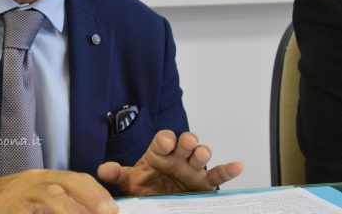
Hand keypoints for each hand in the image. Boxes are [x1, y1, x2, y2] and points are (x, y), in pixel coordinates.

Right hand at [0, 169, 118, 213]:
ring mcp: (18, 195)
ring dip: (69, 210)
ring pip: (48, 197)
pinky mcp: (5, 207)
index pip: (75, 179)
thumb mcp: (35, 196)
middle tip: (107, 213)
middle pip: (65, 184)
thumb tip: (90, 211)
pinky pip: (24, 213)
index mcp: (44, 178)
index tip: (113, 209)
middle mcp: (33, 182)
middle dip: (89, 199)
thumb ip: (59, 202)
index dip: (96, 192)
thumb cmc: (9, 201)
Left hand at [97, 130, 242, 195]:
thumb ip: (116, 174)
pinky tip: (237, 165)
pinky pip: (218, 175)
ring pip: (201, 155)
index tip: (165, 144)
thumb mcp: (128, 181)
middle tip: (187, 144)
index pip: (163, 139)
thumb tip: (103, 170)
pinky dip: (228, 170)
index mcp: (159, 153)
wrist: (156, 201)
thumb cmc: (145, 186)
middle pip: (185, 142)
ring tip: (201, 154)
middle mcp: (177, 157)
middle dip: (187, 140)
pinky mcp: (204, 183)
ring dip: (203, 152)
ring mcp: (192, 169)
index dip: (165, 139)